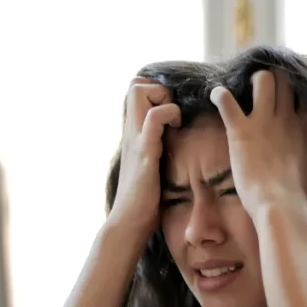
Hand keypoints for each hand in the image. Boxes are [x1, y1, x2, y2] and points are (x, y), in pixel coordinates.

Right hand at [107, 78, 180, 238]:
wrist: (129, 223)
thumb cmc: (143, 201)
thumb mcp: (150, 167)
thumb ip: (155, 150)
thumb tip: (174, 145)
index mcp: (133, 134)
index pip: (135, 90)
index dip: (156, 92)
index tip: (172, 113)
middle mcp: (131, 131)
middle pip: (135, 83)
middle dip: (159, 89)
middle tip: (172, 114)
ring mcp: (136, 139)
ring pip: (140, 91)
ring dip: (163, 98)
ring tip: (174, 122)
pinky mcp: (145, 151)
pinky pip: (154, 118)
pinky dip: (169, 114)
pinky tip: (177, 131)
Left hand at [210, 70, 306, 221]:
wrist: (281, 205)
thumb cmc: (298, 197)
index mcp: (304, 129)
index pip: (305, 96)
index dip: (296, 92)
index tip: (287, 96)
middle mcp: (286, 118)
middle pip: (285, 80)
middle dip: (274, 79)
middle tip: (262, 88)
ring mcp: (264, 122)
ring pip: (263, 79)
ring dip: (252, 81)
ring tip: (243, 88)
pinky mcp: (241, 130)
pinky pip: (226, 100)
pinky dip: (219, 95)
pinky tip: (215, 96)